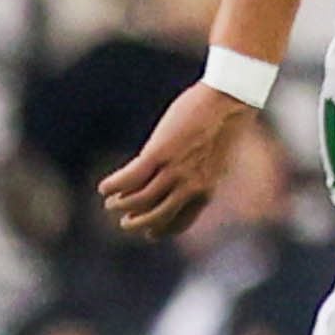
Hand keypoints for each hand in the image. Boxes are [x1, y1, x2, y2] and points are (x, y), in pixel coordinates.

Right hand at [99, 79, 254, 239]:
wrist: (230, 100)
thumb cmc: (226, 122)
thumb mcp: (218, 157)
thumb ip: (203, 174)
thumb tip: (186, 177)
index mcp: (206, 190)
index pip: (181, 222)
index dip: (162, 230)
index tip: (150, 233)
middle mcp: (190, 187)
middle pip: (157, 217)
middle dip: (138, 223)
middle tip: (126, 223)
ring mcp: (174, 171)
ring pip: (139, 200)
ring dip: (121, 205)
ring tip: (110, 203)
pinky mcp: (158, 154)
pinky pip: (129, 178)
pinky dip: (114, 185)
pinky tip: (104, 187)